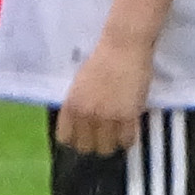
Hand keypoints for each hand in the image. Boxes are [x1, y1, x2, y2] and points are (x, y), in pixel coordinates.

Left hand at [56, 35, 153, 153]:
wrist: (124, 46)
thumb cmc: (102, 61)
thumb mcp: (80, 84)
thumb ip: (78, 106)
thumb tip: (79, 125)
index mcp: (71, 105)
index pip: (66, 138)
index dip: (76, 139)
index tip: (84, 137)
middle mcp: (86, 114)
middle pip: (86, 147)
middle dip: (94, 144)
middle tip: (103, 136)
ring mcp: (107, 116)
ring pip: (107, 148)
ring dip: (112, 143)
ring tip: (117, 134)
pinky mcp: (128, 116)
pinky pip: (126, 140)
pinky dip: (128, 138)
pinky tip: (128, 129)